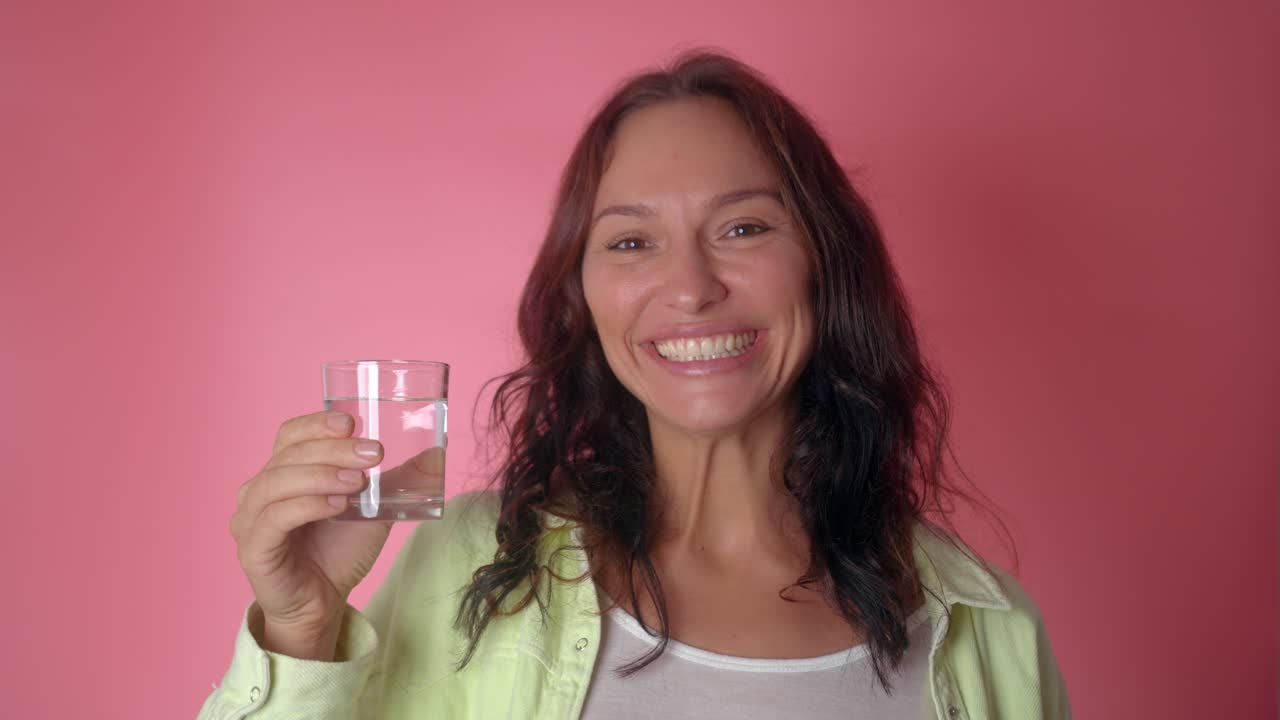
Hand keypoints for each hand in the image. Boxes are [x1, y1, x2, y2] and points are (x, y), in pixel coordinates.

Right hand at [229, 410, 392, 657]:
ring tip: (357, 482)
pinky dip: (306, 506)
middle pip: (290, 454)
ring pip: (277, 482)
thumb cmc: (340, 550)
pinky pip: (274, 518)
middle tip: (373, 454)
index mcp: (284, 471)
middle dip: (334, 450)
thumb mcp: (376, 509)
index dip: (318, 424)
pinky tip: (336, 506)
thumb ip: (401, 480)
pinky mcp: (252, 548)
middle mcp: (259, 489)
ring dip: (320, 475)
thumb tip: (438, 454)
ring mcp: (250, 518)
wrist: (323, 601)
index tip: (352, 423)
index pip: (291, 433)